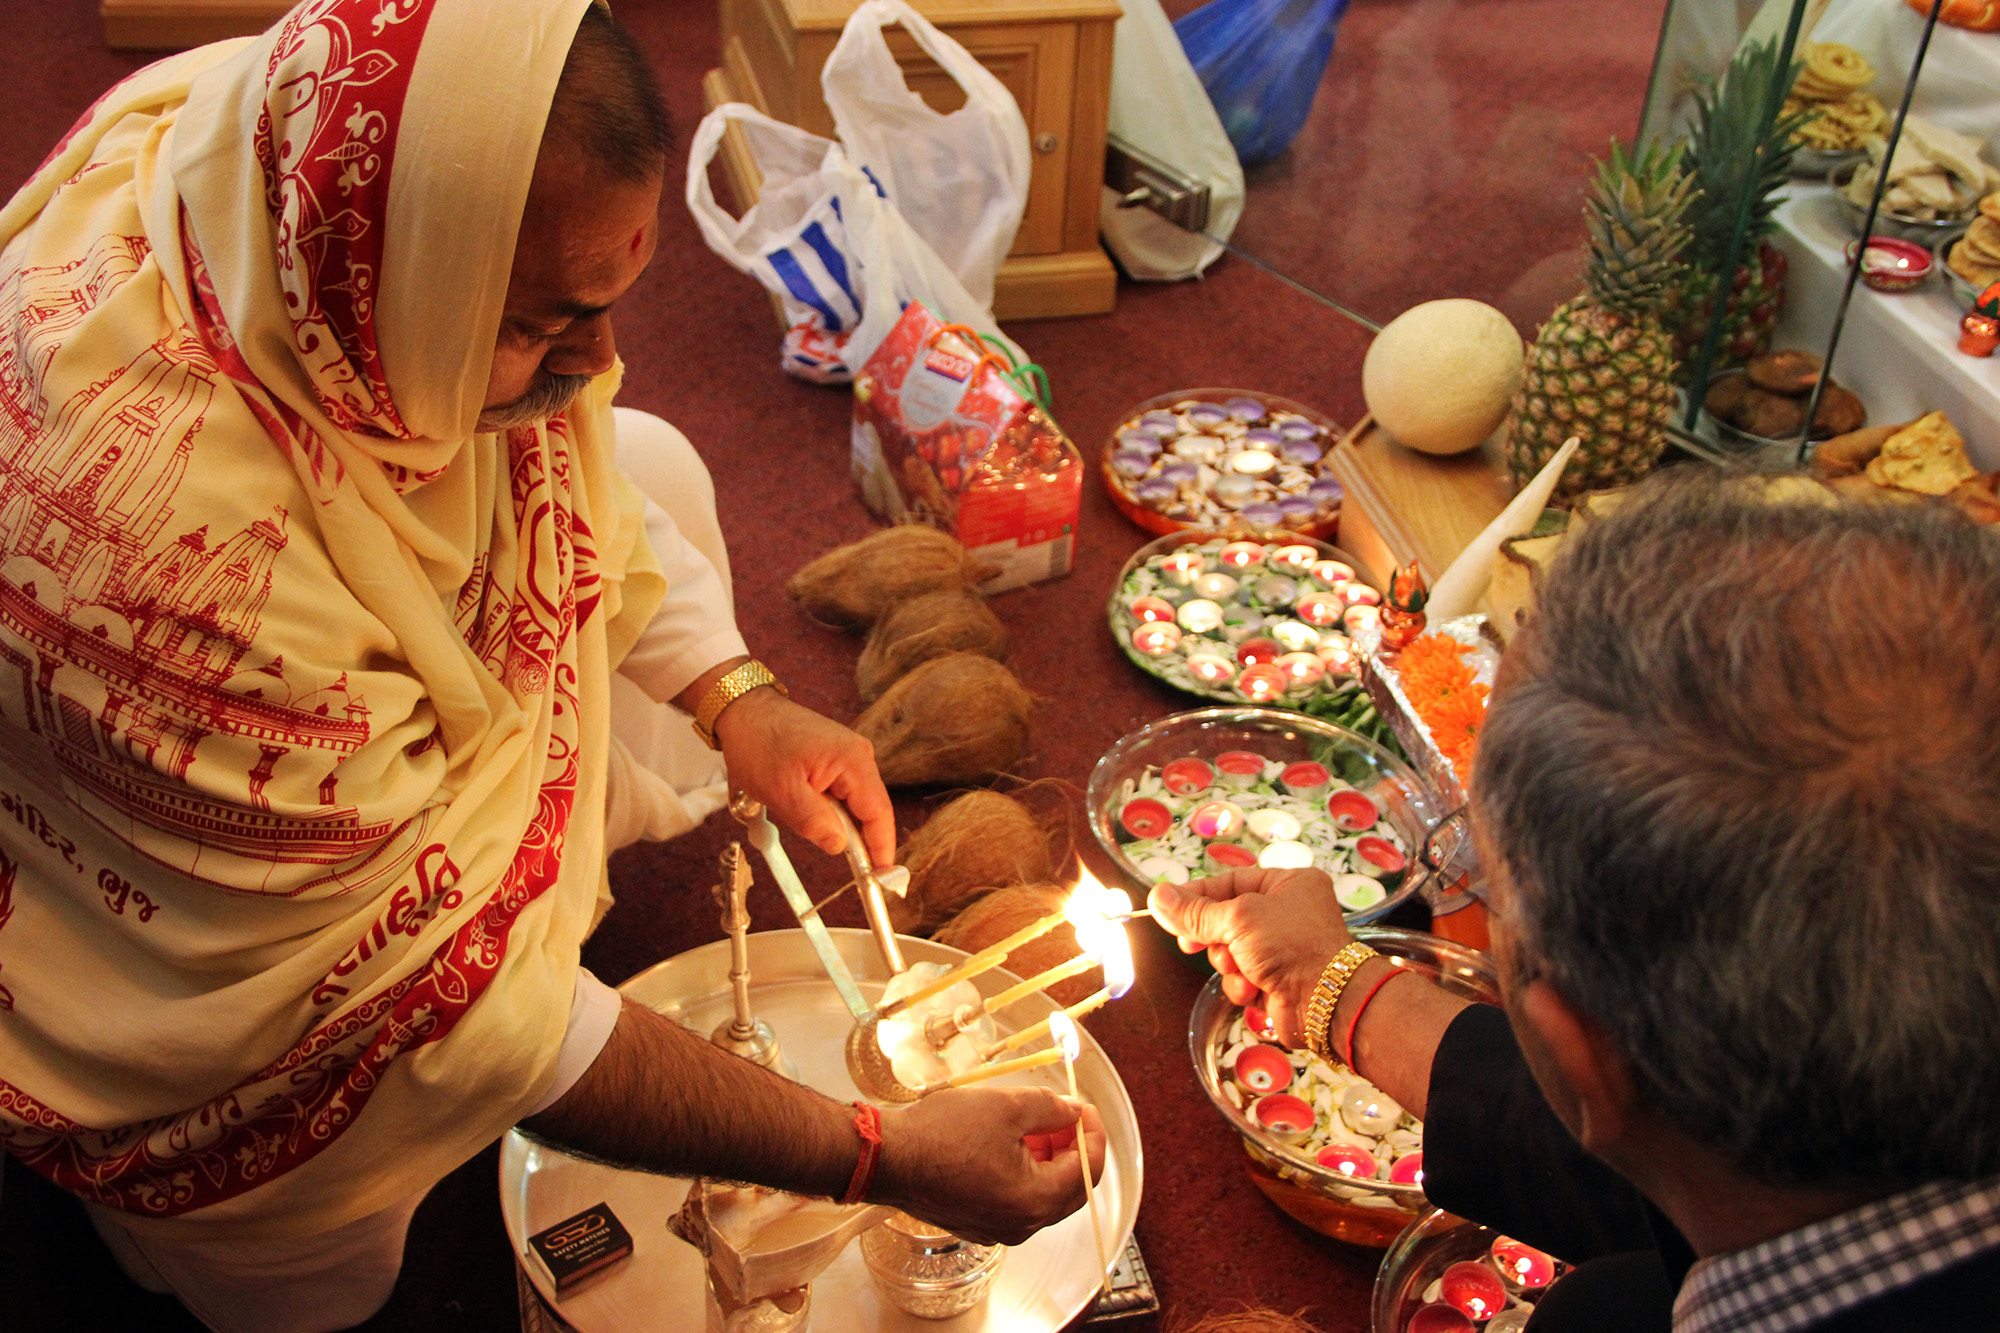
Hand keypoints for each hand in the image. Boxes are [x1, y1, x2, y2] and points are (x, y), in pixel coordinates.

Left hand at [714, 687, 895, 865]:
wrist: (742, 710)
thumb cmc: (758, 744)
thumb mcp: (781, 792)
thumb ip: (814, 822)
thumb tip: (840, 846)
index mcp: (853, 760)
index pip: (878, 813)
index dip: (882, 848)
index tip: (882, 880)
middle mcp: (859, 755)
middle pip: (870, 810)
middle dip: (855, 839)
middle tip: (841, 867)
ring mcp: (849, 754)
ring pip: (853, 803)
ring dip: (835, 821)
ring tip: (799, 818)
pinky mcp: (836, 757)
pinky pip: (841, 793)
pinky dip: (828, 809)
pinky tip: (802, 808)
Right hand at [871, 1087, 1102, 1245]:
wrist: (888, 1158)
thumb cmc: (944, 1133)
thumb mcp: (1007, 1106)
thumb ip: (1052, 1109)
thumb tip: (1074, 1112)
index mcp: (1035, 1202)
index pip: (1087, 1170)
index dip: (1092, 1133)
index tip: (1083, 1105)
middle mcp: (1022, 1226)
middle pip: (1069, 1188)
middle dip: (1072, 1147)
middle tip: (1063, 1113)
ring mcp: (998, 1229)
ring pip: (1042, 1193)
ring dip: (1047, 1157)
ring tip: (1034, 1121)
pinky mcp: (978, 1223)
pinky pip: (1017, 1199)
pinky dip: (1024, 1171)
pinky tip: (1010, 1141)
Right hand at [1150, 868, 1353, 1047]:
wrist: (1327, 1001)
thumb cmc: (1290, 944)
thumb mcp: (1238, 918)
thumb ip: (1194, 911)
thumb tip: (1156, 897)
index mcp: (1287, 884)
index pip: (1229, 882)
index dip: (1196, 896)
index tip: (1166, 909)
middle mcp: (1286, 913)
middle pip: (1224, 919)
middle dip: (1212, 937)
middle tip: (1191, 944)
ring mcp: (1281, 949)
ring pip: (1228, 952)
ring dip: (1228, 964)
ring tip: (1244, 969)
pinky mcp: (1275, 981)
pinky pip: (1240, 978)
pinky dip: (1242, 985)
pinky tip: (1255, 988)